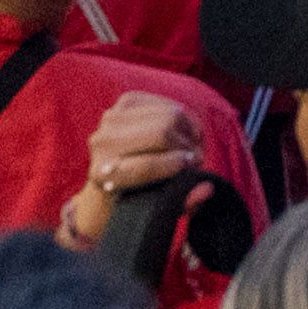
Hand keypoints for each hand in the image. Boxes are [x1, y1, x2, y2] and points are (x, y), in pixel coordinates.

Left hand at [56, 91, 204, 252]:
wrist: (114, 171)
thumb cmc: (138, 194)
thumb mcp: (159, 207)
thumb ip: (184, 202)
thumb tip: (206, 188)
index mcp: (102, 174)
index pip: (146, 166)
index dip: (177, 165)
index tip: (194, 167)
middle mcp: (101, 143)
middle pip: (162, 134)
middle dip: (188, 146)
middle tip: (198, 159)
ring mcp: (111, 118)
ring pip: (170, 115)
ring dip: (191, 131)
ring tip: (193, 147)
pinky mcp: (126, 101)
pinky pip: (169, 104)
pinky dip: (186, 119)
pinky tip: (187, 134)